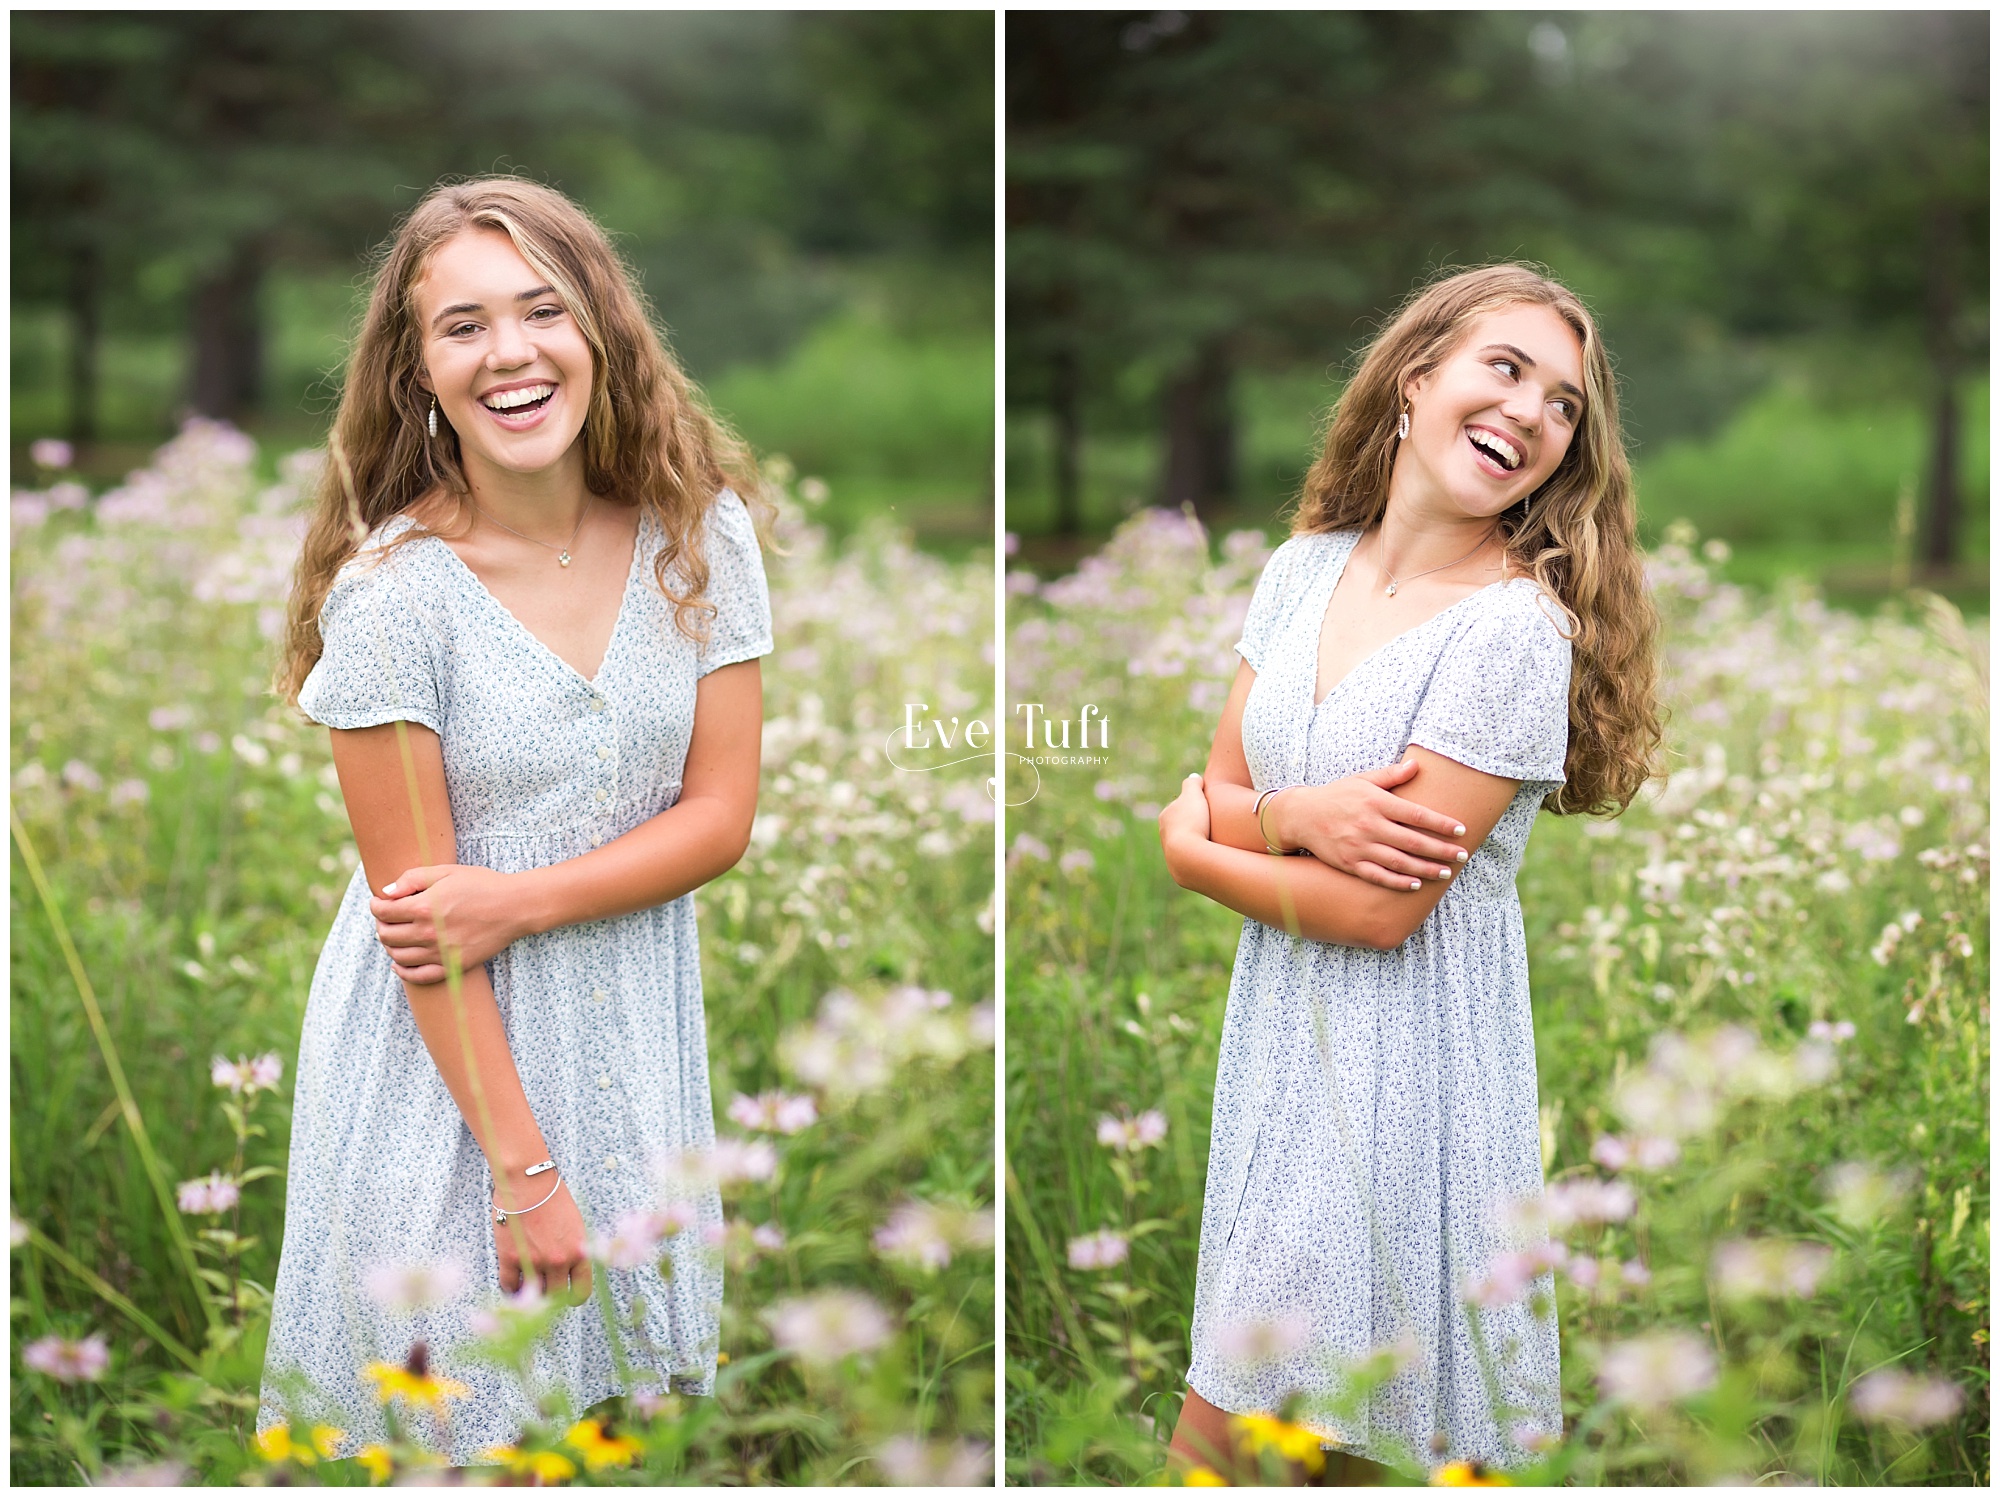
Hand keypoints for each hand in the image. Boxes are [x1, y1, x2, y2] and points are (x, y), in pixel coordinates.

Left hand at [370, 864, 523, 983]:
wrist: (515, 907)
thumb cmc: (482, 884)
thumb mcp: (446, 872)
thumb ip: (412, 878)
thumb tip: (386, 893)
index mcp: (424, 907)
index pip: (383, 911)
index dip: (375, 906)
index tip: (379, 902)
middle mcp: (428, 933)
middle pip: (386, 935)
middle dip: (380, 924)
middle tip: (386, 918)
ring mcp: (440, 953)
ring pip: (399, 956)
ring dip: (389, 946)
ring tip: (394, 936)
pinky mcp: (453, 966)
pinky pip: (419, 977)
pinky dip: (403, 972)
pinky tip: (399, 964)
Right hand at [493, 1173, 592, 1300]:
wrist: (528, 1181)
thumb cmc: (553, 1196)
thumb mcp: (575, 1224)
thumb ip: (574, 1249)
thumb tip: (571, 1270)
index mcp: (579, 1252)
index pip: (581, 1291)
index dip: (573, 1297)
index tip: (567, 1297)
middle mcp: (558, 1261)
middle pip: (555, 1296)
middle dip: (550, 1295)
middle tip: (544, 1290)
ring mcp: (534, 1262)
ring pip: (532, 1294)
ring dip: (530, 1293)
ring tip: (527, 1288)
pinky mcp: (510, 1259)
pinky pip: (509, 1286)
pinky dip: (510, 1288)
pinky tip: (512, 1283)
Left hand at [1157, 772, 1211, 880]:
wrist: (1188, 856)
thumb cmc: (1192, 822)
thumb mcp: (1194, 796)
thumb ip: (1193, 784)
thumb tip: (1195, 777)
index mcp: (1166, 817)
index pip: (1180, 806)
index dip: (1194, 805)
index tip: (1206, 806)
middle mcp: (1164, 835)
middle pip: (1181, 826)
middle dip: (1193, 824)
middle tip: (1210, 824)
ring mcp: (1171, 854)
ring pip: (1186, 843)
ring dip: (1197, 841)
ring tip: (1213, 841)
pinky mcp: (1180, 870)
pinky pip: (1192, 859)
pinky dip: (1199, 855)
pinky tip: (1210, 856)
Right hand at [1269, 758, 1469, 890]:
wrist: (1302, 815)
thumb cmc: (1337, 795)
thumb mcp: (1363, 779)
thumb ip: (1391, 775)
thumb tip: (1417, 765)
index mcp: (1376, 803)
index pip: (1417, 815)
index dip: (1442, 824)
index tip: (1461, 830)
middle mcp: (1370, 826)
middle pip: (1413, 842)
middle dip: (1441, 850)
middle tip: (1463, 856)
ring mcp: (1359, 847)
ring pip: (1399, 862)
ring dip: (1425, 869)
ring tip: (1445, 873)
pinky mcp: (1350, 863)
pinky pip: (1378, 876)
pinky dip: (1397, 882)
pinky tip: (1415, 885)